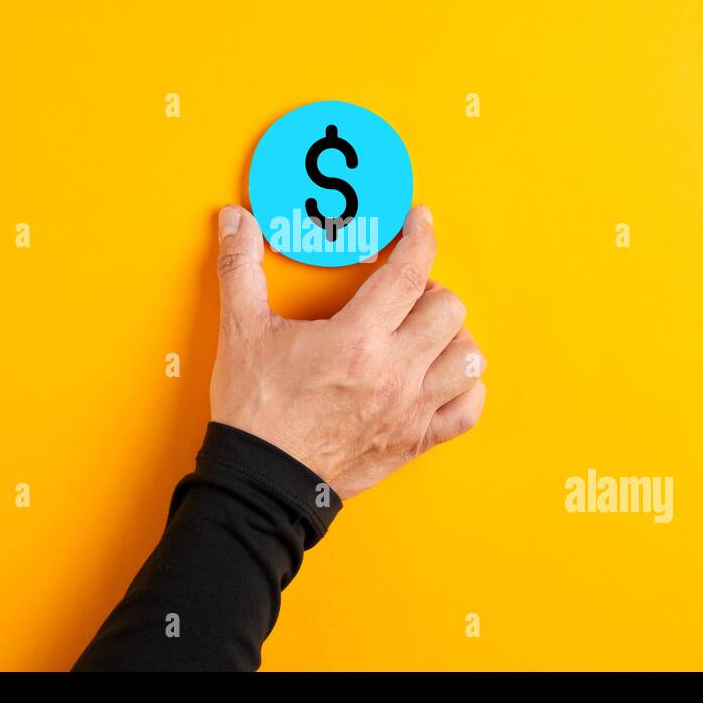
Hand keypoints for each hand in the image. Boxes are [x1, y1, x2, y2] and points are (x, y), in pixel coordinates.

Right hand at [209, 204, 485, 499]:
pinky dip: (465, 388)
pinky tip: (441, 377)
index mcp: (357, 339)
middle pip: (449, 310)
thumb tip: (234, 220)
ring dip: (451, 337)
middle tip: (403, 291)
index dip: (421, 237)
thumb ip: (240, 268)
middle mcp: (394, 373)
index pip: (409, 271)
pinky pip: (468, 410)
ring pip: (468, 358)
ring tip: (423, 333)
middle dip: (429, 290)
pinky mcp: (415, 441)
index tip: (419, 222)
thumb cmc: (256, 410)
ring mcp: (411, 409)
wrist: (261, 482)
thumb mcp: (241, 332)